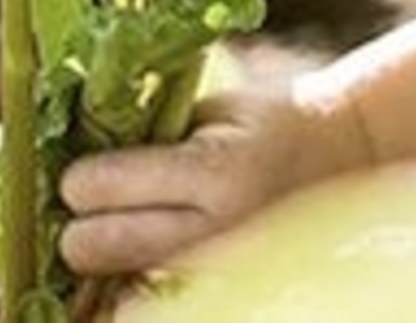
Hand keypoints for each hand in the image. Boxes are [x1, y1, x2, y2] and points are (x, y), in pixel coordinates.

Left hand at [59, 82, 369, 275]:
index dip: (84, 177)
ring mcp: (220, 273)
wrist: (345, 157)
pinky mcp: (225, 293)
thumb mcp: (216, 111)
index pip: (96, 186)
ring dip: (108, 263)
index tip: (95, 170)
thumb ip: (151, 136)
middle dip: (83, 225)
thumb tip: (70, 167)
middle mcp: (215, 230)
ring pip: (108, 293)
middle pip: (88, 247)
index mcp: (216, 170)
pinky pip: (146, 306)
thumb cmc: (270, 123)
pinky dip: (136, 288)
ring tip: (133, 233)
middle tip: (105, 205)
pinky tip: (153, 261)